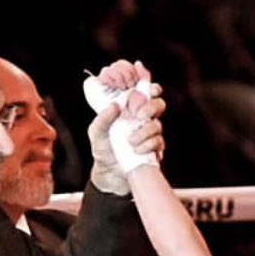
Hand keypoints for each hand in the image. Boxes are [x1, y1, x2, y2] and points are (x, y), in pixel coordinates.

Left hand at [88, 60, 165, 193]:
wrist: (111, 175)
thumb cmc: (103, 150)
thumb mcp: (95, 132)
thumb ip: (102, 118)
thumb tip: (115, 106)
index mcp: (127, 109)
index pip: (141, 89)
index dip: (145, 79)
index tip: (144, 79)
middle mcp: (141, 118)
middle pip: (157, 103)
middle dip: (150, 106)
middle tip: (139, 115)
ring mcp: (149, 133)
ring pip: (157, 124)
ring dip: (145, 131)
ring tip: (131, 142)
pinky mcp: (155, 148)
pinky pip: (159, 142)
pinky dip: (148, 145)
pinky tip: (137, 151)